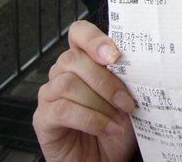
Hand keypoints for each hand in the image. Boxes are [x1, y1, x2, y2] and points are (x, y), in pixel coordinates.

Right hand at [33, 20, 137, 161]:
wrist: (107, 159)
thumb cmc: (117, 125)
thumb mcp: (129, 97)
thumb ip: (127, 77)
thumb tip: (139, 63)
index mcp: (85, 59)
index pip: (79, 32)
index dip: (94, 39)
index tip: (114, 55)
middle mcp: (63, 72)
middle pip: (73, 58)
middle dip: (106, 81)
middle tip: (127, 101)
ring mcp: (49, 94)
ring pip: (67, 83)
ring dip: (99, 102)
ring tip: (118, 118)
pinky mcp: (43, 118)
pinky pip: (63, 110)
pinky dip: (90, 119)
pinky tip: (106, 128)